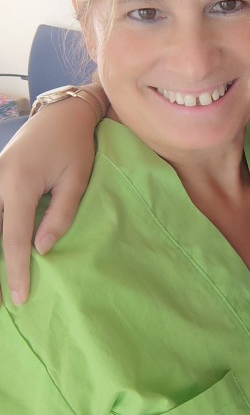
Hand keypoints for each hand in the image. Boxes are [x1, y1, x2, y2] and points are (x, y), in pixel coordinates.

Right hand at [0, 98, 98, 304]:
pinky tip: (2, 248)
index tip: (19, 297)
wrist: (62, 114)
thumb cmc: (75, 146)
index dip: (16, 270)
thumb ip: (60, 215)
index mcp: (20, 184)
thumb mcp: (76, 180)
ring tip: (2, 280)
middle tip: (1, 300)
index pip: (13, 238)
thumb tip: (41, 249)